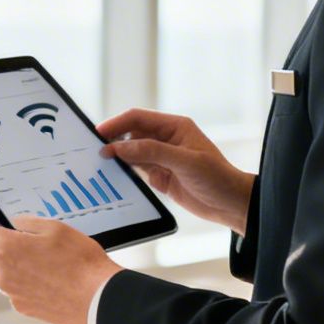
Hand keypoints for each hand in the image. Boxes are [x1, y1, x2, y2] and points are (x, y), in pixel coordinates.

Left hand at [0, 210, 121, 323]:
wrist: (98, 299)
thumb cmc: (80, 263)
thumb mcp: (55, 227)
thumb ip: (26, 222)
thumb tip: (14, 224)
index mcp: (5, 249)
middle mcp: (2, 274)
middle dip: (14, 244)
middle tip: (41, 243)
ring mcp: (12, 294)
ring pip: (11, 270)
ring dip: (24, 265)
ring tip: (54, 264)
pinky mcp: (24, 308)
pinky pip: (21, 288)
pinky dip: (33, 282)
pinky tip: (55, 280)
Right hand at [96, 108, 253, 231]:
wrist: (230, 204)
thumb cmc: (217, 177)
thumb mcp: (185, 162)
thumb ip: (152, 152)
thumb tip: (120, 147)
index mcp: (174, 127)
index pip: (138, 118)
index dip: (116, 123)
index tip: (98, 134)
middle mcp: (166, 139)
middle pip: (131, 133)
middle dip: (113, 139)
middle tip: (92, 150)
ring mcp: (162, 158)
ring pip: (131, 152)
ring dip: (116, 156)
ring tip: (97, 163)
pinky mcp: (160, 176)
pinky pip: (136, 169)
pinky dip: (124, 171)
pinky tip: (112, 175)